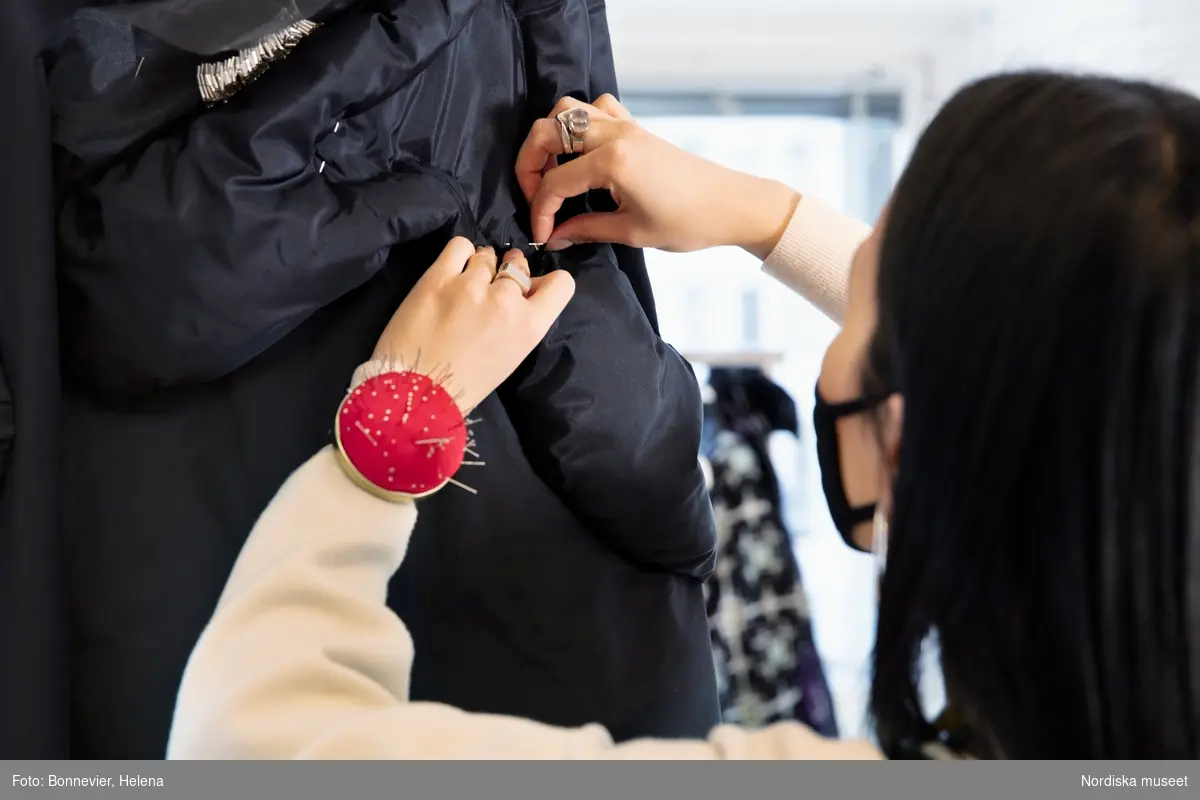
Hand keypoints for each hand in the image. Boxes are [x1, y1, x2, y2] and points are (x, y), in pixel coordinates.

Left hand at [370, 238, 574, 411]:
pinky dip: (459, 254)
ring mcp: (472, 284)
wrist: (415, 393)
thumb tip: (525, 291)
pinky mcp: (439, 276)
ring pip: (488, 255)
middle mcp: (506, 300)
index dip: (545, 282)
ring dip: (481, 266)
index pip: (561, 283)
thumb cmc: (467, 383)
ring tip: (465, 285)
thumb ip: (523, 321)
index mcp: (530, 325)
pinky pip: (460, 245)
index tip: (529, 289)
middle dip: (507, 273)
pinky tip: (453, 270)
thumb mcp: (511, 355)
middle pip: (518, 265)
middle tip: (489, 290)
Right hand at [515, 95, 800, 258]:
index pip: (554, 182)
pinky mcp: (636, 127)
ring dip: (550, 137)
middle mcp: (614, 134)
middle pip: (548, 130)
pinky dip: (579, 124)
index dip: (539, 211)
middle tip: (534, 196)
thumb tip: (553, 236)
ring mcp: (625, 125)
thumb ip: (585, 230)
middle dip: (530, 163)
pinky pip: (597, 108)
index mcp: (612, 161)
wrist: (731, 205)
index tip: (541, 234)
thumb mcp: (631, 232)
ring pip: (568, 110)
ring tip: (552, 172)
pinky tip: (581, 155)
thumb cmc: (688, 222)